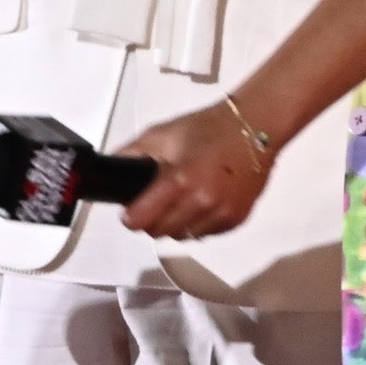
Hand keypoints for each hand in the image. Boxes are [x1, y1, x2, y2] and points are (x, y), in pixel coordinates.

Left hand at [113, 104, 275, 240]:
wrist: (255, 128)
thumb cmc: (206, 128)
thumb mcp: (162, 133)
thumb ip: (132, 153)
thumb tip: (110, 170)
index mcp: (178, 181)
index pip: (141, 220)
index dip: (131, 217)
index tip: (131, 211)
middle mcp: (201, 203)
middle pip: (160, 233)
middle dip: (152, 221)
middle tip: (156, 204)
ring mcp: (221, 213)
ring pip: (183, 237)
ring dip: (177, 224)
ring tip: (181, 203)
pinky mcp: (237, 219)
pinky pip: (207, 233)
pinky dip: (199, 224)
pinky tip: (202, 204)